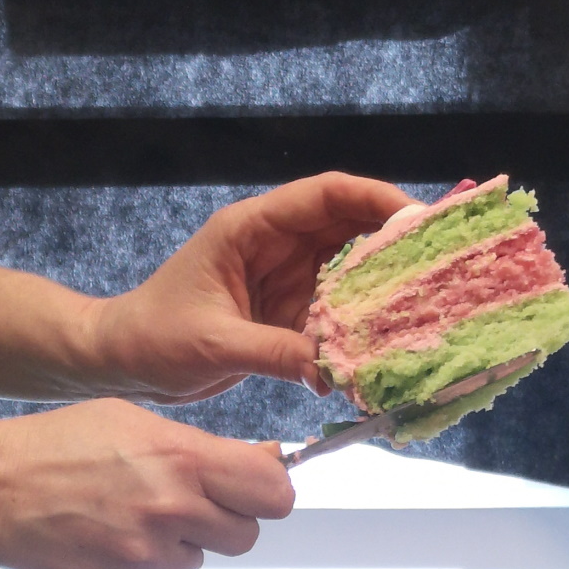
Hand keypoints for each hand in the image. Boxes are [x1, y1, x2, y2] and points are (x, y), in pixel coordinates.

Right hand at [0, 404, 296, 568]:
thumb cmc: (61, 442)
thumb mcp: (136, 420)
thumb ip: (205, 446)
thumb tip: (267, 460)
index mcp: (183, 461)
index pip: (274, 493)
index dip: (268, 489)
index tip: (253, 484)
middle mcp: (171, 513)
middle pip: (246, 535)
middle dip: (226, 518)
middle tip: (189, 498)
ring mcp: (145, 557)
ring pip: (197, 559)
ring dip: (180, 541)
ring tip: (130, 510)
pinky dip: (140, 558)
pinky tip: (104, 531)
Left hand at [91, 175, 414, 402]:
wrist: (124, 361)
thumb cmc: (155, 337)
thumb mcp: (214, 342)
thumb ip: (275, 353)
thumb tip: (333, 372)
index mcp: (253, 228)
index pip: (325, 196)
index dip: (376, 199)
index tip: (418, 219)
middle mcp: (276, 245)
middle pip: (350, 227)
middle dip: (396, 242)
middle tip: (444, 263)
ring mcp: (286, 278)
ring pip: (350, 270)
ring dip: (385, 286)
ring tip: (429, 302)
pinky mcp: (289, 313)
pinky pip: (337, 312)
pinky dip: (363, 325)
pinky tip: (390, 342)